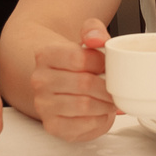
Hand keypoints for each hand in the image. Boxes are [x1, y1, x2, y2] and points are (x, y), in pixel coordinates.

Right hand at [33, 20, 117, 141]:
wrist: (62, 84)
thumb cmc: (77, 64)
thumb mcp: (86, 40)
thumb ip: (94, 30)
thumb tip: (96, 38)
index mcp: (45, 55)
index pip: (79, 58)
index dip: (101, 63)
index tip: (107, 66)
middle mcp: (39, 80)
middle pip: (84, 83)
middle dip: (107, 87)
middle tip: (115, 87)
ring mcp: (43, 104)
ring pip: (84, 105)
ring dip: (105, 104)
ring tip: (110, 100)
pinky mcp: (52, 125)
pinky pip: (82, 125)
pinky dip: (98, 120)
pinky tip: (100, 112)